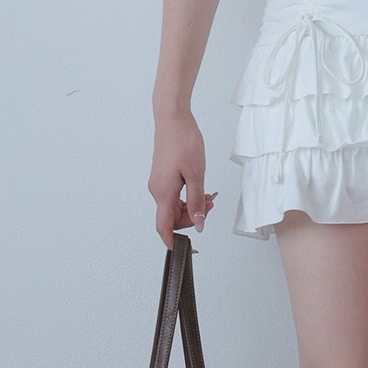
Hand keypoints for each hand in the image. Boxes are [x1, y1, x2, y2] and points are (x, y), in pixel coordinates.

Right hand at [149, 112, 216, 244]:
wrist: (172, 118)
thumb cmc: (183, 141)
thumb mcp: (196, 174)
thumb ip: (197, 202)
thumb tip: (199, 224)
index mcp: (163, 192)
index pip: (164, 227)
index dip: (172, 241)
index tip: (184, 249)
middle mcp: (157, 190)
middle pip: (171, 218)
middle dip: (192, 218)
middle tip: (210, 206)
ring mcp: (158, 183)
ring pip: (173, 207)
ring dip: (191, 207)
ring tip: (209, 196)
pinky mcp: (162, 176)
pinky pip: (173, 196)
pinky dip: (187, 197)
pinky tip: (200, 189)